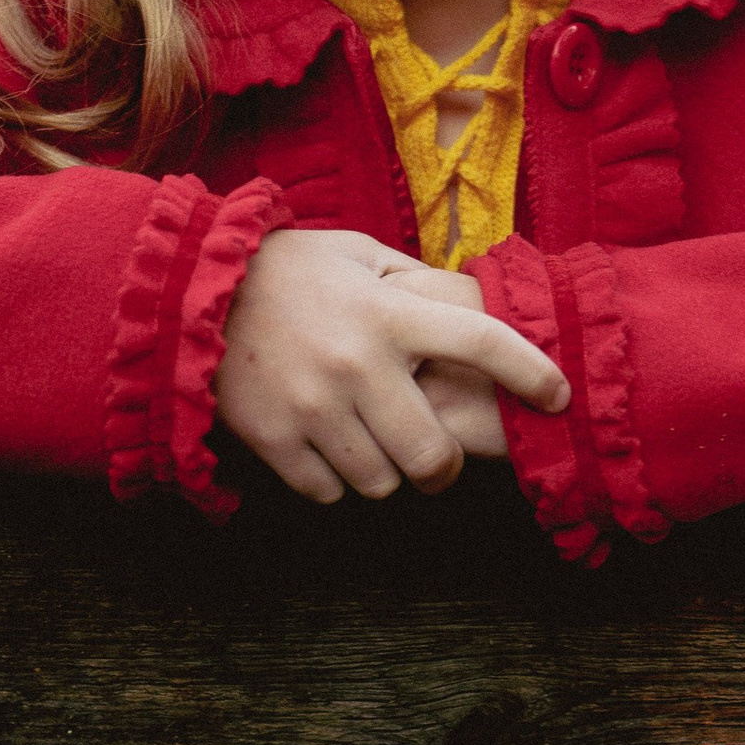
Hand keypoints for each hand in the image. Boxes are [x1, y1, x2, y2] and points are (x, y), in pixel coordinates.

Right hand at [216, 230, 567, 503]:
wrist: (188, 289)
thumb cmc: (284, 269)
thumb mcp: (355, 253)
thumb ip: (413, 281)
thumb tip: (470, 301)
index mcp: (389, 312)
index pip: (483, 342)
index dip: (531, 372)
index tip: (556, 395)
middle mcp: (359, 364)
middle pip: (433, 456)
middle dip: (443, 468)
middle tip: (434, 458)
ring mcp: (315, 407)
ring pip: (383, 483)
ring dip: (386, 474)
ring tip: (368, 445)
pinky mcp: (274, 439)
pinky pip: (329, 491)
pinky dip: (335, 480)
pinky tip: (323, 449)